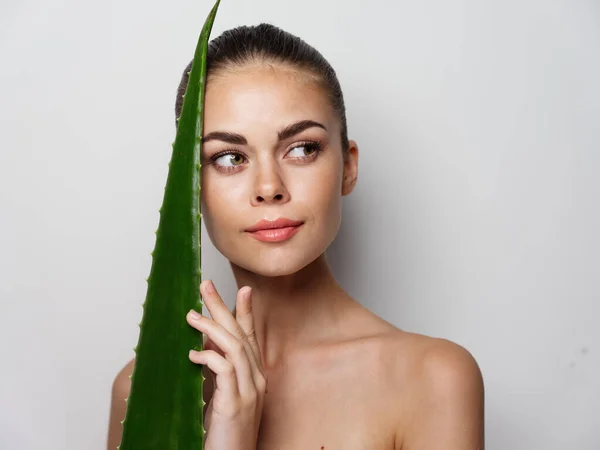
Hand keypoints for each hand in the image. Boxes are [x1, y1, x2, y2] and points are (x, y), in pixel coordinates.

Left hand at [187, 280, 266, 449]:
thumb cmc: (225, 434)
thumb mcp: (222, 397)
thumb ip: (219, 372)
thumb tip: (203, 347)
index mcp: (255, 377)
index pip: (250, 337)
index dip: (246, 312)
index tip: (242, 289)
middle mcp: (257, 380)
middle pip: (240, 335)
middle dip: (222, 307)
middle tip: (205, 286)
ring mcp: (249, 392)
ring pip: (234, 347)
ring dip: (211, 327)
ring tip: (191, 315)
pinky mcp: (235, 405)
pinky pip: (225, 370)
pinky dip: (209, 357)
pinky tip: (193, 355)